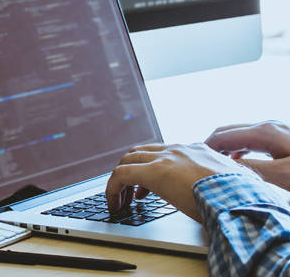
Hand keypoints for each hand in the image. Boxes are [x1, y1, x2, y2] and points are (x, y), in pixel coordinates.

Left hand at [105, 142, 254, 221]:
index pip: (165, 152)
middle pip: (142, 151)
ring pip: (129, 159)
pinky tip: (114, 205)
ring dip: (121, 179)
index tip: (148, 189)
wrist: (241, 198)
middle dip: (132, 170)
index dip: (153, 168)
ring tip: (120, 200)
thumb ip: (221, 185)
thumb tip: (224, 196)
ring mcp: (165, 158)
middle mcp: (179, 150)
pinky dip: (113, 188)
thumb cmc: (242, 197)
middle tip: (130, 193)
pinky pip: (121, 174)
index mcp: (198, 150)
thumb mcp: (231, 185)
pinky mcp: (153, 172)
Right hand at [206, 121, 289, 191]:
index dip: (207, 148)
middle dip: (212, 146)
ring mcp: (273, 129)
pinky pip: (251, 139)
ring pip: (239, 135)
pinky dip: (238, 149)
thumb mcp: (283, 174)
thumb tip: (226, 166)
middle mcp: (266, 125)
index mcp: (264, 132)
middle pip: (228, 131)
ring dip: (224, 147)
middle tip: (201, 164)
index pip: (223, 136)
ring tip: (215, 164)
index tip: (196, 163)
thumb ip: (253, 168)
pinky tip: (235, 161)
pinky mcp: (279, 137)